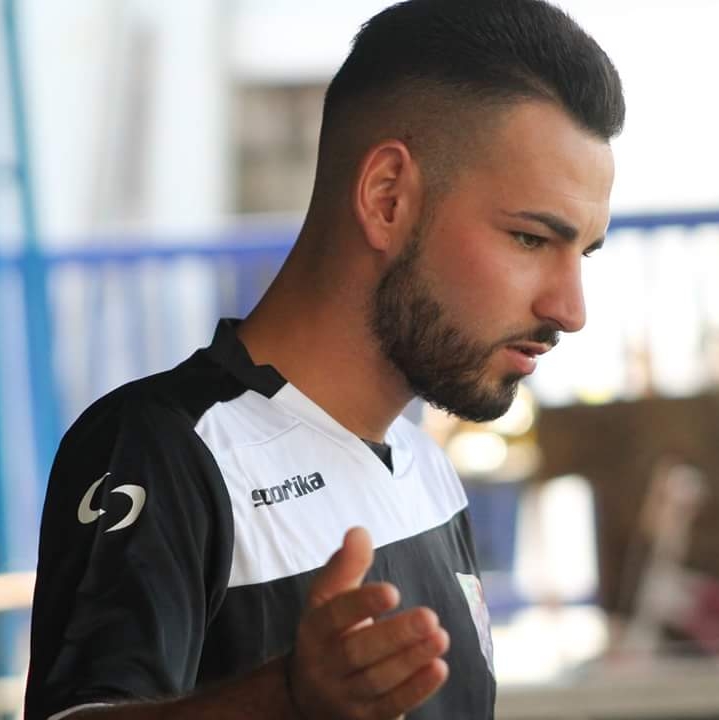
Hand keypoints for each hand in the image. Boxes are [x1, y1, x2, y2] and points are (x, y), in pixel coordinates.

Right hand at [289, 527, 449, 718]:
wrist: (308, 696)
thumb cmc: (329, 633)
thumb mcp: (328, 598)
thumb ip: (346, 564)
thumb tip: (359, 531)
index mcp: (315, 629)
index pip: (334, 616)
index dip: (362, 604)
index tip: (392, 590)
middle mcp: (325, 665)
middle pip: (357, 652)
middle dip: (395, 635)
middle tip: (430, 616)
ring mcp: (344, 696)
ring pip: (377, 681)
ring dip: (411, 660)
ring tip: (441, 637)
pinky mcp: (364, 719)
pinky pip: (390, 707)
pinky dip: (416, 690)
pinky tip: (439, 668)